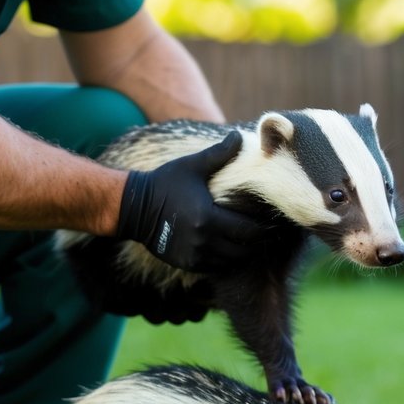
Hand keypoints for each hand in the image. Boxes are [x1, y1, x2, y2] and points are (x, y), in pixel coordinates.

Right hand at [115, 130, 263, 272]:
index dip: (262, 228)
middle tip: (264, 232)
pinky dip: (227, 260)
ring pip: (232, 262)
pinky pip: (217, 268)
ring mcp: (195, 255)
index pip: (248, 230)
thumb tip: (239, 135)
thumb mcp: (192, 166)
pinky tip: (231, 248)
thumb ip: (219, 153)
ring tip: (249, 241)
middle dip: (256, 242)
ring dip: (243, 253)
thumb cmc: (165, 183)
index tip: (269, 221)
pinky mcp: (187, 263)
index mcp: (207, 218)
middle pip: (244, 250)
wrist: (133, 208)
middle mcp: (203, 241)